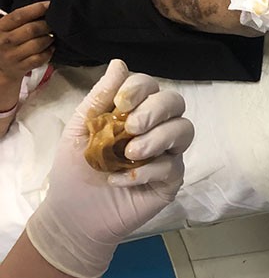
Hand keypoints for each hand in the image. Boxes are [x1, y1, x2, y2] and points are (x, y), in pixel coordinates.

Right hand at [0, 1, 53, 87]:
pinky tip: (50, 48)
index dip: (36, 9)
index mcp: (0, 28)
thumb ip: (19, 19)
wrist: (1, 68)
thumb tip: (43, 7)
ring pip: (38, 44)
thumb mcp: (6, 29)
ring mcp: (12, 55)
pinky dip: (49, 52)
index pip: (19, 15)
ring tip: (51, 36)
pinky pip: (40, 58)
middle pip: (32, 29)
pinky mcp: (21, 67)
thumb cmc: (7, 43)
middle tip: (52, 24)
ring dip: (49, 39)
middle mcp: (4, 41)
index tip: (49, 5)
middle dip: (46, 25)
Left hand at [25, 60, 194, 277]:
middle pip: (176, 103)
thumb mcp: (81, 129)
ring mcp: (167, 154)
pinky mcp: (171, 180)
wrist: (74, 215)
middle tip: (130, 128)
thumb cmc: (75, 170)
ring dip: (157, 138)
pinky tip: (120, 180)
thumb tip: (119, 63)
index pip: (151, 87)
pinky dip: (147, 171)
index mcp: (135, 112)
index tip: (119, 104)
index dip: (140, 89)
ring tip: (130, 154)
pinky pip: (172, 166)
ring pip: (184, 130)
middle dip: (155, 110)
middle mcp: (156, 128)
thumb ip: (101, 97)